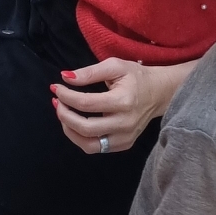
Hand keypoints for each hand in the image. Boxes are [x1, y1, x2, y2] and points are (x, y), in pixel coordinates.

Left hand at [51, 58, 195, 153]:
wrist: (159, 93)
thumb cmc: (136, 77)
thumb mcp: (114, 66)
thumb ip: (89, 72)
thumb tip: (65, 77)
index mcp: (123, 101)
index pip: (86, 104)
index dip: (66, 96)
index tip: (56, 87)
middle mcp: (125, 124)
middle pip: (85, 128)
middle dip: (64, 115)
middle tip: (57, 101)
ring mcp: (125, 138)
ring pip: (88, 145)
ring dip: (69, 130)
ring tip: (63, 114)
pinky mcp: (124, 144)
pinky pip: (96, 148)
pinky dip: (80, 138)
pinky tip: (75, 123)